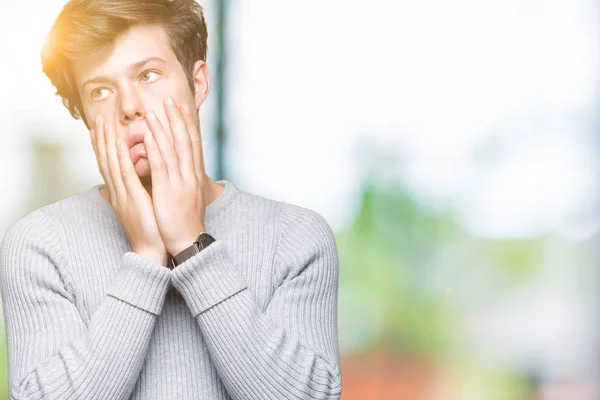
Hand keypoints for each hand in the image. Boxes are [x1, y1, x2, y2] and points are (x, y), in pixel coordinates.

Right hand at [90, 115, 168, 266]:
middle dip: (101, 139)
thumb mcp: (141, 208)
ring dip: (107, 142)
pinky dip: (120, 158)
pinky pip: (125, 175)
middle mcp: (118, 192)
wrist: (151, 251)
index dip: (103, 147)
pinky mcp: (133, 199)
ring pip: (112, 163)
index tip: (99, 130)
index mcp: (121, 194)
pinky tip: (119, 143)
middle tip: (98, 119)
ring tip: (104, 123)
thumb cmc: (150, 230)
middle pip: (106, 161)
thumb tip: (135, 183)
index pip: (109, 166)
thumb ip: (136, 193)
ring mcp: (123, 195)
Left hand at [143, 97, 206, 255]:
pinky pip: (161, 164)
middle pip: (184, 141)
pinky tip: (149, 132)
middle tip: (170, 99)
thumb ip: (181, 180)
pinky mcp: (168, 190)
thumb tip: (177, 170)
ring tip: (154, 109)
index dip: (187, 125)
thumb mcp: (186, 196)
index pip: (192, 144)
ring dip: (163, 127)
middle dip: (177, 119)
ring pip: (171, 148)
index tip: (183, 108)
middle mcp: (189, 175)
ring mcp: (180, 181)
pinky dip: (155, 146)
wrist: (187, 241)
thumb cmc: (184, 222)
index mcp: (193, 176)